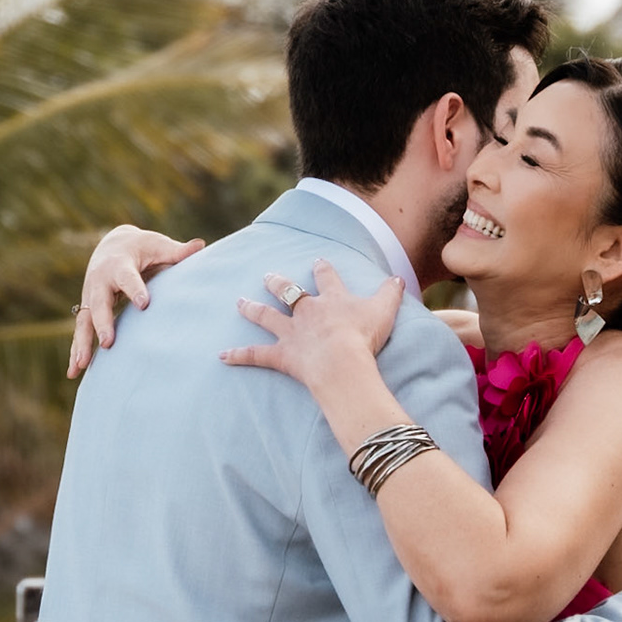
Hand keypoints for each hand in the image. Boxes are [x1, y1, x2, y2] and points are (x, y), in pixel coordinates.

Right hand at [68, 224, 205, 375]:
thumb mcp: (158, 245)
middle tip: (108, 342)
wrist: (113, 245)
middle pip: (99, 303)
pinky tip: (73, 372)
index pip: (128, 278)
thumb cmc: (142, 247)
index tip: (144, 304)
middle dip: (103, 323)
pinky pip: (81, 332)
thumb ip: (177, 251)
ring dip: (82, 343)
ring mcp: (91, 296)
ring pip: (84, 321)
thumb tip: (200, 245)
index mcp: (119, 265)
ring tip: (81, 365)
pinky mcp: (88, 309)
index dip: (136, 290)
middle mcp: (100, 281)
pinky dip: (77, 351)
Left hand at [222, 264, 400, 388]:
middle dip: (278, 283)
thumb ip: (391, 293)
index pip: (326, 278)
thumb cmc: (364, 336)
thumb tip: (398, 278)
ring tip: (240, 303)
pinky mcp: (282, 355)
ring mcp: (291, 333)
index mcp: (331, 299)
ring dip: (252, 309)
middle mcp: (307, 311)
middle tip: (267, 276)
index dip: (322, 269)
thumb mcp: (385, 311)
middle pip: (289, 292)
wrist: (342, 361)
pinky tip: (222, 356)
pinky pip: (256, 355)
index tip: (318, 261)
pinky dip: (239, 356)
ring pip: (267, 317)